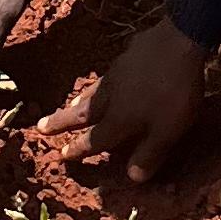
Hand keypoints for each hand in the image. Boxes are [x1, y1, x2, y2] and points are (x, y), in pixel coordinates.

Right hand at [39, 17, 206, 181]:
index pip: (93, 139)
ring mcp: (116, 74)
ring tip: (70, 105)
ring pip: (91, 92)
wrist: (179, 40)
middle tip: (41, 127)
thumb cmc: (175, 92)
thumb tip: (132, 179)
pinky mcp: (127, 56)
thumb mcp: (168, 131)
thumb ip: (149, 154)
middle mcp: (110, 97)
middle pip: (81, 113)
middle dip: (61, 122)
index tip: (60, 155)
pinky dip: (100, 82)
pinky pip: (108, 74)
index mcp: (118, 119)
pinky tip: (106, 79)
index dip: (78, 149)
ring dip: (78, 101)